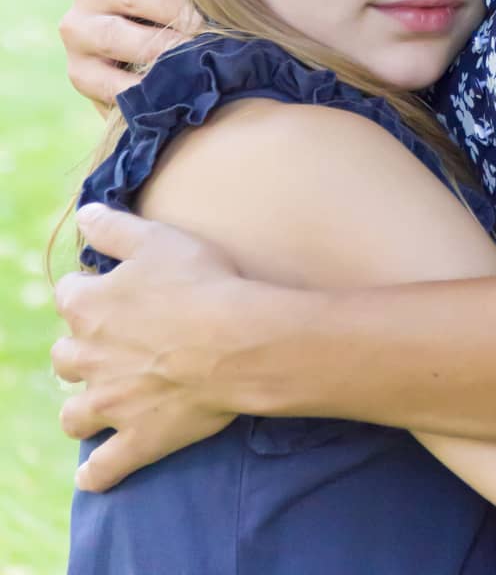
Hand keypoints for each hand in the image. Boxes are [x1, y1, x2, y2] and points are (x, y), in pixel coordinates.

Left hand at [52, 205, 243, 490]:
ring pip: (74, 414)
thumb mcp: (156, 238)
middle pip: (65, 357)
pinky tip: (94, 474)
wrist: (237, 341)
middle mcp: (88, 357)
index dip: (90, 290)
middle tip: (110, 344)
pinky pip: (103, 468)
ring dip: (82, 409)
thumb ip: (114, 228)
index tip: (110, 289)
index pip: (68, 296)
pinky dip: (96, 473)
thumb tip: (85, 215)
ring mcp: (110, 403)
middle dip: (80, 350)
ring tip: (98, 403)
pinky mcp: (136, 439)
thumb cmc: (201, 282)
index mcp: (89, 307)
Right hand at [59, 0, 203, 110]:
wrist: (149, 58)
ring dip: (157, 48)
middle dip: (177, 9)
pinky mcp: (77, 69)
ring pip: (115, 34)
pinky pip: (105, 81)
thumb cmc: (181, 8)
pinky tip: (166, 92)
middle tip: (207, 27)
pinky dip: (137, 88)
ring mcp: (78, 27)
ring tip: (190, 60)